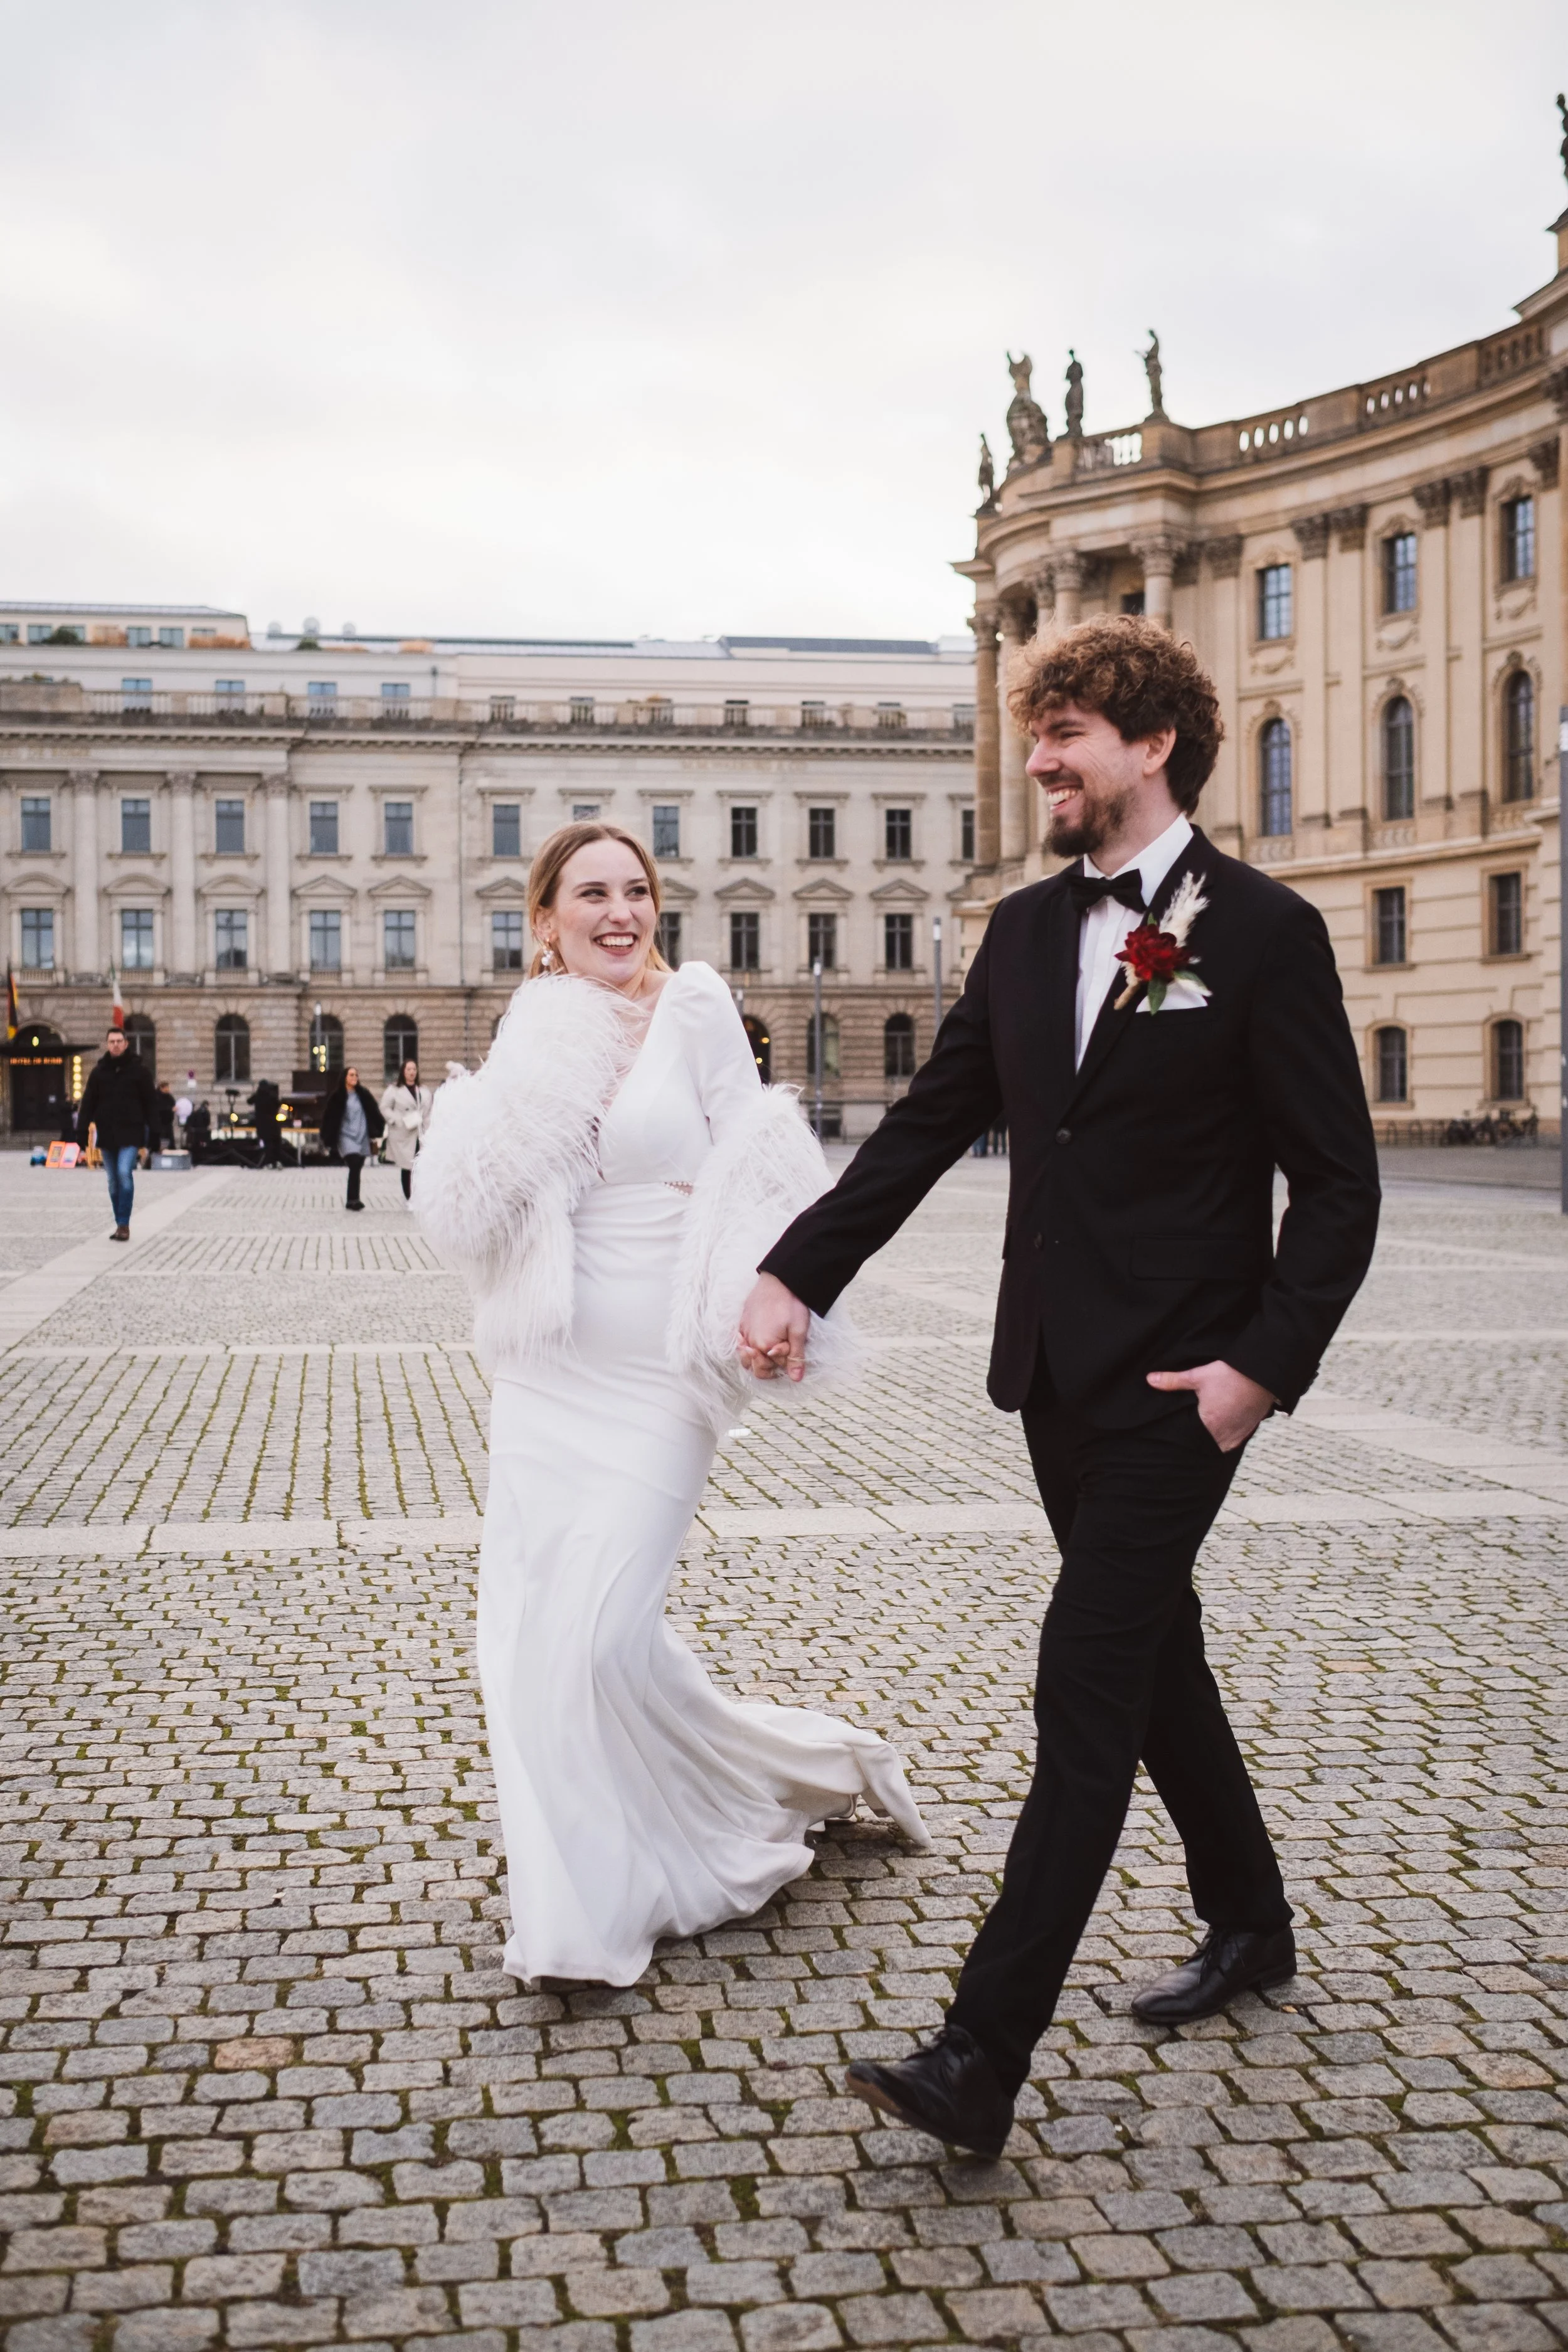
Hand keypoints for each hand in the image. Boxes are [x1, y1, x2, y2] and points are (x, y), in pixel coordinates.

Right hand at [738, 1273, 810, 1382]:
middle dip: (768, 1365)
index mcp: (763, 1346)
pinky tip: (760, 1337)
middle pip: (753, 1367)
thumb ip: (795, 1357)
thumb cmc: (790, 1304)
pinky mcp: (742, 1322)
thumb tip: (795, 1378)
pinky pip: (741, 1342)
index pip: (770, 1369)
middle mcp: (748, 1341)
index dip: (784, 1363)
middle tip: (783, 1351)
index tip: (792, 1349)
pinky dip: (750, 1345)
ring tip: (771, 1347)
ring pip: (745, 1357)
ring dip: (757, 1357)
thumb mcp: (798, 1332)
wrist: (779, 1279)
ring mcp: (743, 1331)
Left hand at [1146, 1359, 1274, 1452]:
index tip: (1174, 1438)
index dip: (1181, 1439)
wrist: (1264, 1374)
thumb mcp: (1199, 1376)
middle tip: (1188, 1435)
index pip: (1188, 1440)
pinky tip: (1219, 1431)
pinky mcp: (1249, 1430)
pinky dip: (1225, 1438)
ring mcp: (1238, 1434)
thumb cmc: (1231, 1374)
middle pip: (1204, 1445)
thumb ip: (1173, 1381)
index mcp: (1208, 1423)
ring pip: (1219, 1445)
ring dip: (1211, 1441)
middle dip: (1195, 1442)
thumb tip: (1149, 1379)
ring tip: (1202, 1435)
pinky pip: (1234, 1441)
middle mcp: (1224, 1434)